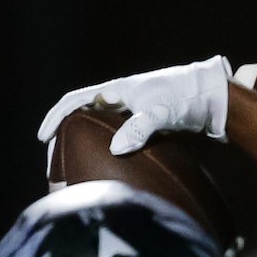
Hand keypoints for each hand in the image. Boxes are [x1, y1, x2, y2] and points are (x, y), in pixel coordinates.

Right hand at [37, 58, 256, 155]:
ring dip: (84, 141)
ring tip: (74, 164)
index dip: (56, 116)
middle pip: (83, 113)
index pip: (76, 100)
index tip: (42, 137)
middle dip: (65, 133)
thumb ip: (138, 129)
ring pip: (99, 125)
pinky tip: (108, 166)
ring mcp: (134, 109)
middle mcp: (122, 97)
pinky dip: (107, 147)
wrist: (214, 96)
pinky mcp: (147, 122)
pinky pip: (118, 135)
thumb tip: (115, 148)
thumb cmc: (187, 99)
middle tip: (54, 158)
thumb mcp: (162, 113)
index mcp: (117, 90)